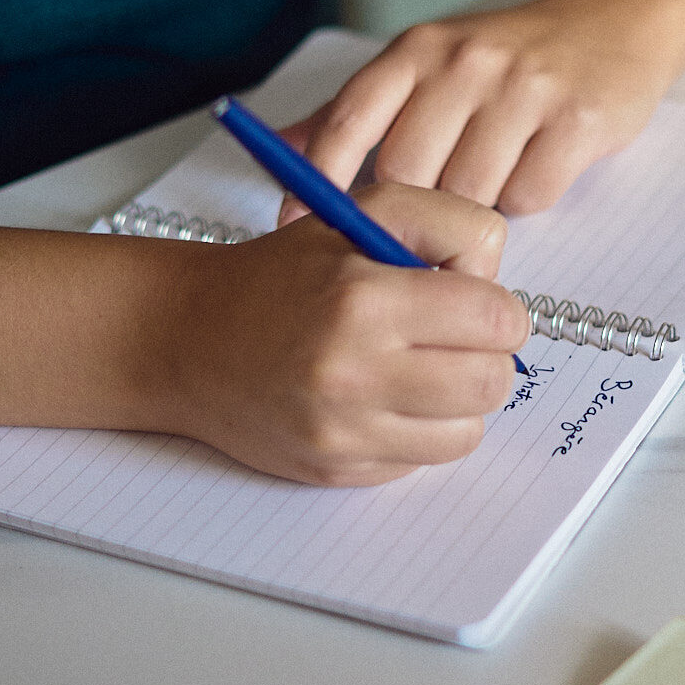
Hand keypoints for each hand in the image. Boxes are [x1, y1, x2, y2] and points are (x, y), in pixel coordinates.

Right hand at [147, 181, 529, 484]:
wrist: (188, 339)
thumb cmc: (283, 273)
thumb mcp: (362, 213)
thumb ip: (446, 226)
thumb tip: (496, 283)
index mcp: (364, 298)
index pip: (496, 318)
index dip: (496, 306)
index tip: (471, 299)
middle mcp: (352, 372)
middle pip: (491, 382)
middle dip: (486, 354)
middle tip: (454, 336)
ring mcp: (343, 432)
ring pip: (468, 432)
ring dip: (459, 399)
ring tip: (422, 367)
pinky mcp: (335, 471)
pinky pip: (422, 460)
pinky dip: (419, 431)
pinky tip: (385, 398)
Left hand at [281, 0, 677, 217]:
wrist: (616, 22)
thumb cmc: (512, 57)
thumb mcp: (428, 64)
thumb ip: (357, 109)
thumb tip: (281, 150)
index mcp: (420, 49)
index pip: (349, 120)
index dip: (317, 181)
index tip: (301, 223)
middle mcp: (467, 62)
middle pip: (407, 174)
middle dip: (415, 206)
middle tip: (432, 210)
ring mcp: (525, 90)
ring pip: (469, 195)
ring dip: (476, 205)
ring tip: (493, 174)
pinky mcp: (577, 121)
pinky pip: (528, 197)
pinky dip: (526, 199)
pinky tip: (535, 167)